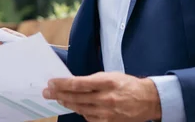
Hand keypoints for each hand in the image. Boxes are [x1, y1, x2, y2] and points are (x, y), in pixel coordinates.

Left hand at [43, 72, 161, 121]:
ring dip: (67, 103)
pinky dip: (81, 112)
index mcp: (106, 82)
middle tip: (47, 92)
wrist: (147, 100)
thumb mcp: (111, 76)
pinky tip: (74, 107)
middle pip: (76, 97)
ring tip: (58, 99)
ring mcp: (107, 113)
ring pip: (80, 109)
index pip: (78, 83)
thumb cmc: (127, 85)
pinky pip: (89, 118)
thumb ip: (93, 80)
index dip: (62, 84)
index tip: (52, 82)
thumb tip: (74, 83)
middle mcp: (105, 98)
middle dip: (59, 94)